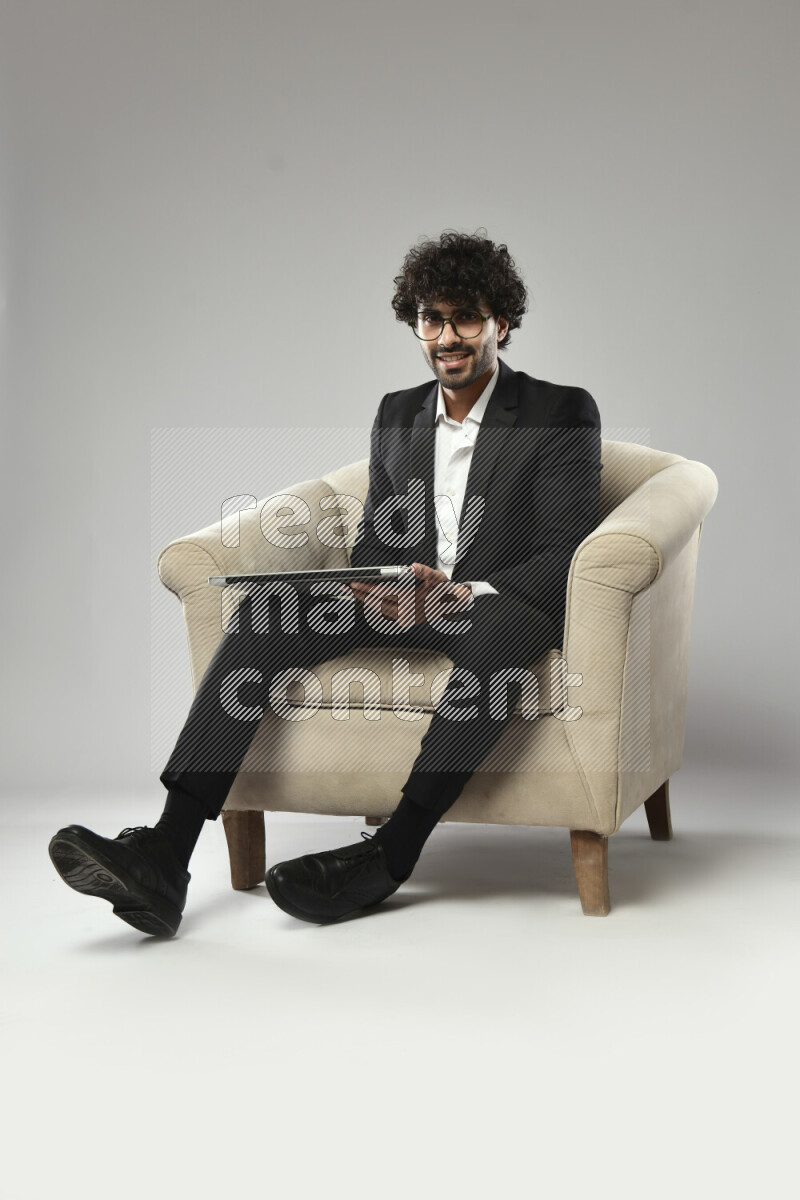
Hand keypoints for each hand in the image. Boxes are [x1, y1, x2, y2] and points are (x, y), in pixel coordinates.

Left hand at [349, 563, 472, 626]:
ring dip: (364, 601)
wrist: (452, 605)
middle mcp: (406, 613)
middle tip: (345, 587)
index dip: (367, 588)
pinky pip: (383, 613)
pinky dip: (373, 606)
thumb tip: (413, 568)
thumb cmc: (443, 590)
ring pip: (378, 609)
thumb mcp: (438, 578)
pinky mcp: (403, 620)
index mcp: (411, 602)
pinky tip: (365, 599)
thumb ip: (425, 572)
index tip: (354, 583)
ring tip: (352, 592)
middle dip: (360, 595)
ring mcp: (404, 618)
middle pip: (377, 603)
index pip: (383, 594)